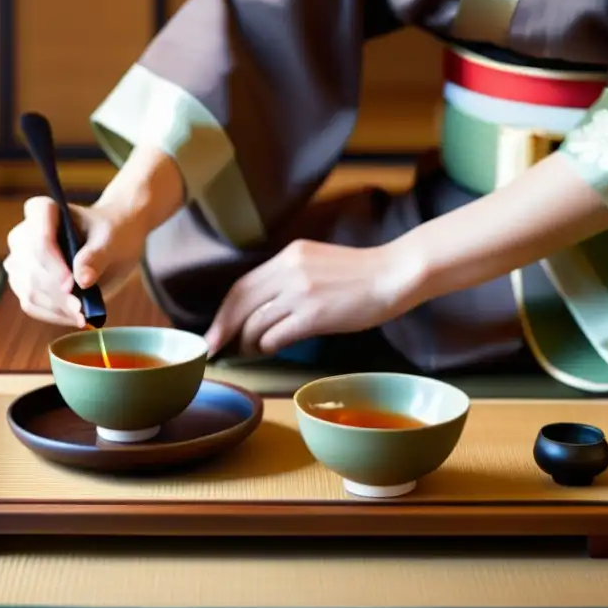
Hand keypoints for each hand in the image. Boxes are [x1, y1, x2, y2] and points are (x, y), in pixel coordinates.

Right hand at [4, 196, 146, 327]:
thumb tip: (82, 280)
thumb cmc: (111, 233)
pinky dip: (53, 314)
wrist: (111, 241)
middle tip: (82, 309)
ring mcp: (19, 261)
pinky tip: (74, 318)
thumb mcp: (112, 239)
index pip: (39, 239)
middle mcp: (22, 235)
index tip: (71, 284)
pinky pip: (31, 304)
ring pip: (28, 290)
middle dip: (57, 293)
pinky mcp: (24, 284)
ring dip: (55, 307)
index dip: (52, 264)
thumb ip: (97, 255)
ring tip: (82, 315)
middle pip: (33, 269)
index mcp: (41, 211)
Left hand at [204, 239, 418, 356]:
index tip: (214, 331)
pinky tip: (272, 349)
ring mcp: (300, 292)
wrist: (393, 275)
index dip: (224, 311)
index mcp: (288, 256)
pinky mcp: (313, 315)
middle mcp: (289, 271)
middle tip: (215, 349)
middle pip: (240, 304)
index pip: (241, 285)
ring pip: (256, 323)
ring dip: (249, 342)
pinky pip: (275, 336)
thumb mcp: (316, 264)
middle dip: (223, 329)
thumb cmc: (360, 275)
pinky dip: (268, 346)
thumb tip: (262, 308)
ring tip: (251, 350)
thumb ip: (288, 278)